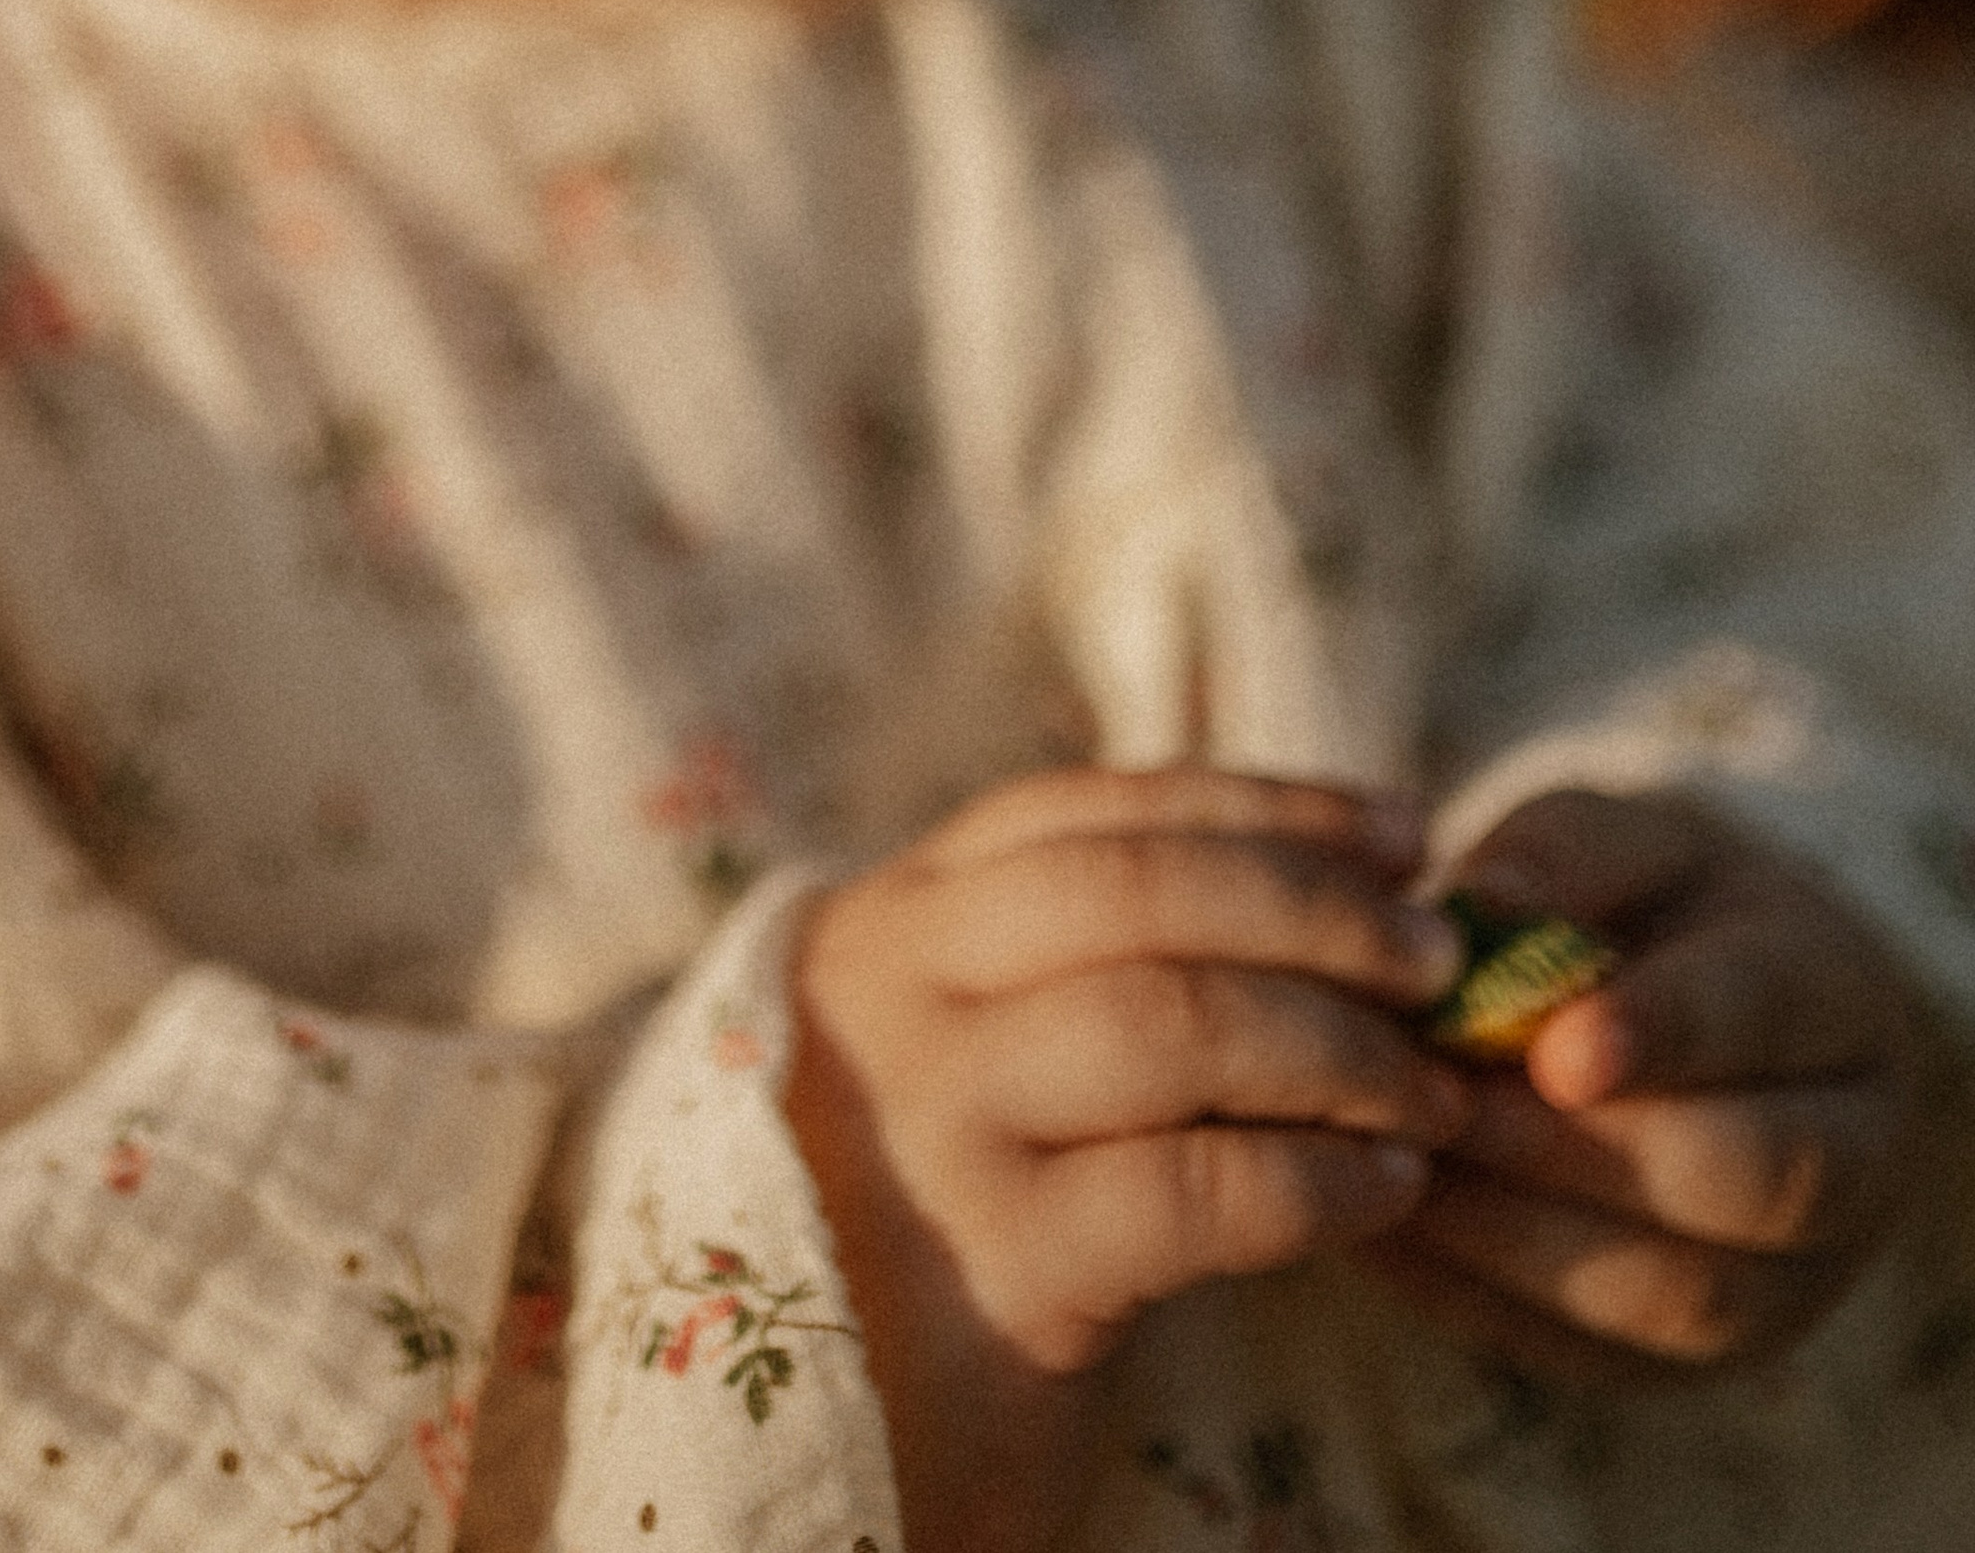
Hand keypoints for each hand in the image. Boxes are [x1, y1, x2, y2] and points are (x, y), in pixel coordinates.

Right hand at [785, 767, 1468, 1552]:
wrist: (811, 1444)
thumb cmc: (933, 1223)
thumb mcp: (971, 1055)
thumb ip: (1087, 967)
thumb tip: (1335, 888)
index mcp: (895, 921)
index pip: (1098, 809)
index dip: (1266, 806)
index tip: (1401, 829)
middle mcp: (896, 999)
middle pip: (1140, 890)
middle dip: (1316, 905)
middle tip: (1439, 956)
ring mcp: (937, 1130)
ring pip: (1174, 1021)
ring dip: (1338, 1045)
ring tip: (1431, 1088)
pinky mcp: (997, 1271)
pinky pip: (1196, 1192)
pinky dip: (1318, 1179)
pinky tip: (1385, 1190)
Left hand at [1372, 787, 1942, 1385]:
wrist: (1682, 1016)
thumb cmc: (1648, 907)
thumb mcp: (1624, 845)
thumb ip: (1564, 858)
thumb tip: (1477, 902)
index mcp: (1838, 1004)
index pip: (1762, 1023)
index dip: (1661, 1035)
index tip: (1552, 1044)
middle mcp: (1849, 1164)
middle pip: (1736, 1182)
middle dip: (1571, 1146)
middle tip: (1441, 1098)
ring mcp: (1784, 1285)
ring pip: (1668, 1296)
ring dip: (1513, 1231)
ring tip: (1393, 1151)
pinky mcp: (1689, 1361)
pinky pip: (1591, 1355)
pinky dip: (1478, 1290)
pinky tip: (1385, 1217)